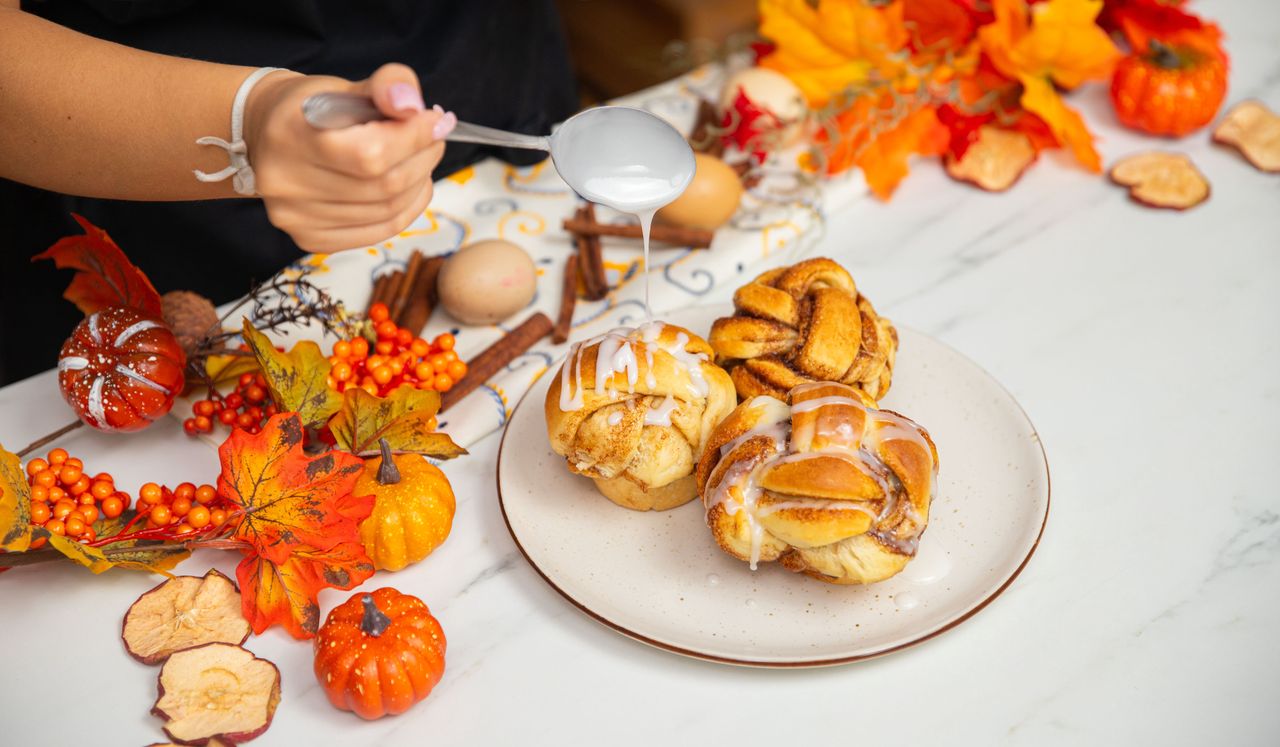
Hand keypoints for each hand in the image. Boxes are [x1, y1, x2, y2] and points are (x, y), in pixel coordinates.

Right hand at [242, 64, 456, 252]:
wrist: (265, 133)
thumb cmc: (310, 107)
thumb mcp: (346, 84)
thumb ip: (386, 85)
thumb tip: (413, 106)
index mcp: (292, 133)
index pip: (371, 152)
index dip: (415, 138)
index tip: (435, 121)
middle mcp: (286, 181)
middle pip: (384, 185)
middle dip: (423, 158)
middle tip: (434, 140)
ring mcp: (296, 216)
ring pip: (387, 211)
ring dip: (419, 183)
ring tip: (421, 159)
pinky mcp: (309, 237)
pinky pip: (379, 232)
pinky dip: (408, 209)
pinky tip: (411, 187)